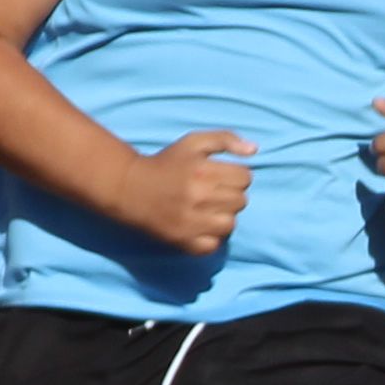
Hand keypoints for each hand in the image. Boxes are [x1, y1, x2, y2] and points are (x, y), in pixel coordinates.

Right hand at [113, 127, 251, 255]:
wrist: (130, 188)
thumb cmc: (166, 163)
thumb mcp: (193, 142)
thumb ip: (225, 139)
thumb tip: (254, 150)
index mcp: (203, 171)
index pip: (245, 178)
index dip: (237, 175)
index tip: (222, 176)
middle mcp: (199, 197)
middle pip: (241, 201)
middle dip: (231, 195)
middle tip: (213, 192)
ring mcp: (191, 222)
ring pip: (230, 223)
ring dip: (224, 216)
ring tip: (208, 209)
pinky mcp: (184, 242)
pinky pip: (214, 245)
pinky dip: (210, 237)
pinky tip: (200, 225)